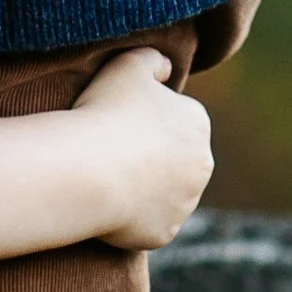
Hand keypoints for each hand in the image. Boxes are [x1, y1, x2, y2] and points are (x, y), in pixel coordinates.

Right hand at [70, 47, 212, 248]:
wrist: (89, 170)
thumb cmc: (106, 113)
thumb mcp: (128, 64)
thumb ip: (153, 59)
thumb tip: (166, 68)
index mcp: (197, 122)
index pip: (174, 122)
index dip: (143, 122)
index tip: (116, 124)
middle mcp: (202, 164)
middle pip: (174, 161)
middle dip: (151, 159)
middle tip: (111, 154)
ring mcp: (185, 203)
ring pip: (165, 195)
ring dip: (145, 190)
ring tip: (108, 180)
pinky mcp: (164, 232)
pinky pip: (149, 225)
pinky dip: (133, 220)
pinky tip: (108, 206)